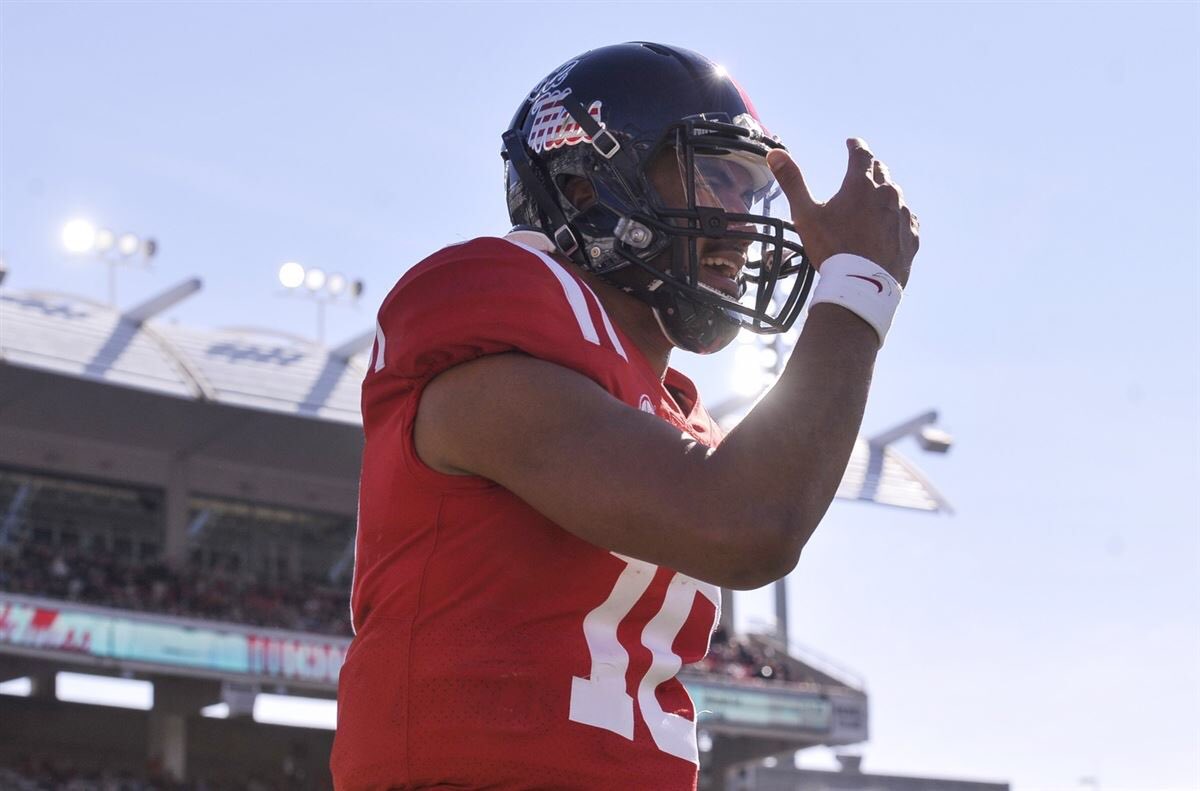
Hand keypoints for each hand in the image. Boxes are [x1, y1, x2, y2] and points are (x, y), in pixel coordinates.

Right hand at [767, 139, 917, 287]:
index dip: (855, 146)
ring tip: (876, 198)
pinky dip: (898, 216)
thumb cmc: (832, 249)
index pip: (861, 154)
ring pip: (896, 195)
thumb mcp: (805, 215)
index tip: (851, 142)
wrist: (862, 287)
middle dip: (871, 167)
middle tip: (864, 168)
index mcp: (860, 185)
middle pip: (881, 172)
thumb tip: (775, 153)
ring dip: (885, 193)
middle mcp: (886, 195)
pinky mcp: (911, 237)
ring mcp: (902, 216)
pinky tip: (891, 223)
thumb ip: (792, 182)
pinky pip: (907, 219)